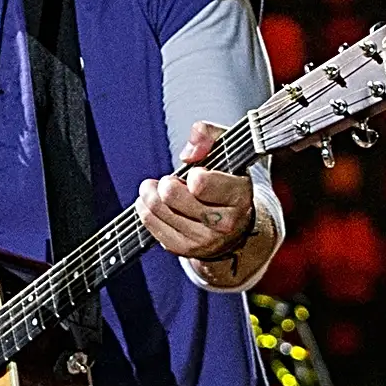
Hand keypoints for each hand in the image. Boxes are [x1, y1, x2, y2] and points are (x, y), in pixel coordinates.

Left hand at [139, 124, 257, 262]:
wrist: (237, 219)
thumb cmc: (226, 178)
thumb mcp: (225, 147)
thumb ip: (207, 135)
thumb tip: (188, 154)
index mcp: (239, 195)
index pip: (201, 184)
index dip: (192, 175)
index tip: (194, 173)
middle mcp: (226, 222)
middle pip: (172, 196)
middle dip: (165, 182)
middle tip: (170, 180)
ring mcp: (207, 240)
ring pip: (158, 210)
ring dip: (150, 194)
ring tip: (157, 188)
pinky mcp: (188, 250)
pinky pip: (153, 227)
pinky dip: (146, 211)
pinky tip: (153, 202)